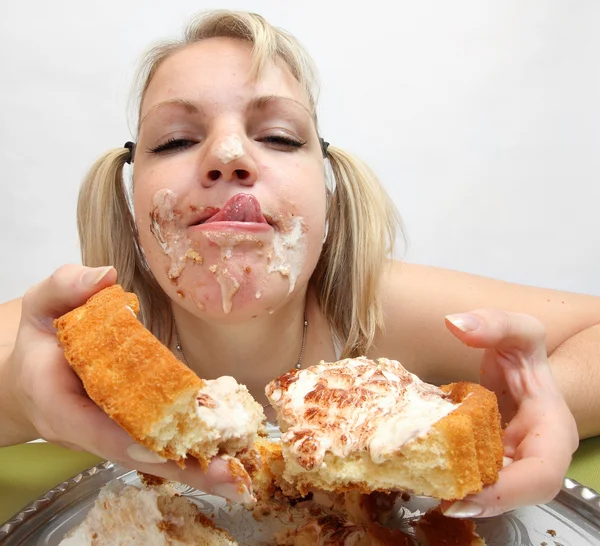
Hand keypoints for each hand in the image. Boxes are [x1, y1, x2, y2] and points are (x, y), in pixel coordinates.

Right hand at [4, 264, 250, 502]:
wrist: (34, 373)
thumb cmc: (42, 338)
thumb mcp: (42, 304)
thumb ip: (66, 287)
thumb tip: (105, 277)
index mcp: (57, 400)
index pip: (90, 426)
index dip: (123, 438)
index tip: (156, 444)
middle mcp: (86, 430)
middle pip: (134, 454)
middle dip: (180, 466)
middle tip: (227, 474)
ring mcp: (110, 436)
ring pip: (153, 457)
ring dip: (195, 468)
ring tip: (238, 474)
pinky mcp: (130, 431)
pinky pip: (160, 446)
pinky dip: (192, 453)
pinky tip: (229, 457)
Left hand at [441, 309, 577, 517]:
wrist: (518, 363)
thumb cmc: (524, 352)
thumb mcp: (518, 331)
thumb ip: (495, 323)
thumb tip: (456, 324)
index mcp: (554, 431)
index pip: (542, 475)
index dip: (509, 493)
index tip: (467, 495)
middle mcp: (536, 454)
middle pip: (513, 493)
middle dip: (478, 500)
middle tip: (437, 499)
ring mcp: (512, 460)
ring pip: (491, 490)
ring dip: (461, 494)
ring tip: (425, 489)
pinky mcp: (490, 459)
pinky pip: (475, 476)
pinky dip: (452, 477)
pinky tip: (425, 474)